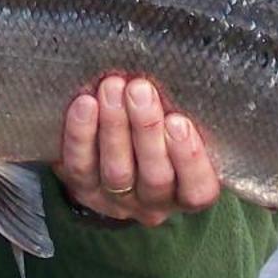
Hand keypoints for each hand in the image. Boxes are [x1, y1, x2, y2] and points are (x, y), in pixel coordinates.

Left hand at [54, 74, 219, 224]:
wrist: (113, 142)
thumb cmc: (159, 127)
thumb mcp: (177, 123)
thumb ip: (179, 113)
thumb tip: (178, 74)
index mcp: (187, 191)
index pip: (197, 190)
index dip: (189, 158)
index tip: (179, 121)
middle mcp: (154, 202)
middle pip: (155, 177)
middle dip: (146, 129)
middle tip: (139, 89)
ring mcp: (117, 199)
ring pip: (117, 172)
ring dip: (114, 127)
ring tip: (112, 88)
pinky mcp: (83, 188)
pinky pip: (80, 166)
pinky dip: (81, 134)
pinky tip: (85, 104)